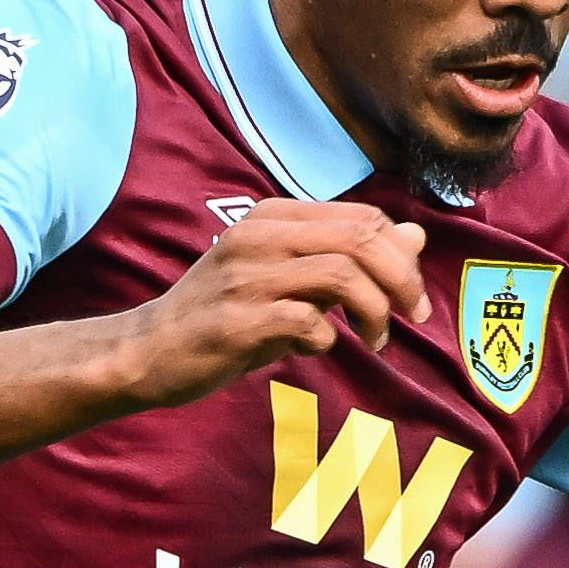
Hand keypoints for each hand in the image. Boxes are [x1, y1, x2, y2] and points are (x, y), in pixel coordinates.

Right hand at [110, 201, 431, 407]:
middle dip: (402, 280)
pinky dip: (327, 339)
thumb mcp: (291, 279)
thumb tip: (416, 235)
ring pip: (342, 275)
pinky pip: (308, 321)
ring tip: (374, 340)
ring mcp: (246, 276)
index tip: (411, 295)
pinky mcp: (238, 320)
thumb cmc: (227, 314)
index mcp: (275, 217)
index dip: (402, 254)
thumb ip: (346, 257)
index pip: (364, 217)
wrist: (151, 350)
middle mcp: (261, 236)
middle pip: (361, 239)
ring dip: (374, 312)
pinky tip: (316, 349)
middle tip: (414, 315)